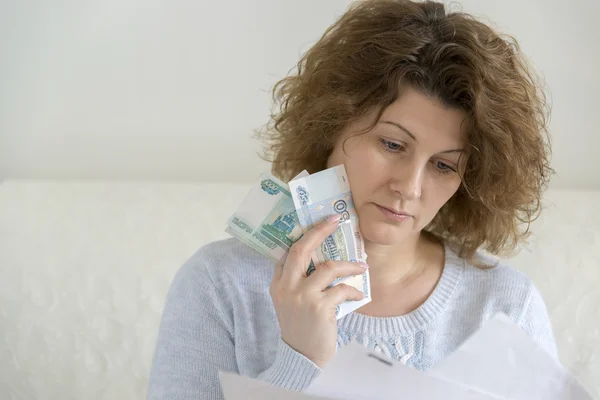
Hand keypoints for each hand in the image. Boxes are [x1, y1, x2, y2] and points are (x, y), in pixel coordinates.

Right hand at [269, 214, 367, 367]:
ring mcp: (303, 296)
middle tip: (336, 220)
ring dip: (349, 265)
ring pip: (328, 267)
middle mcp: (287, 287)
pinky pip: (341, 289)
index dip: (306, 234)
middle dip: (320, 231)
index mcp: (279, 283)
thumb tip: (321, 260)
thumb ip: (297, 282)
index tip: (323, 223)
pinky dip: (353, 290)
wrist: (302, 357)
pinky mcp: (319, 308)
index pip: (289, 251)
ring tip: (362, 267)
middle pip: (302, 249)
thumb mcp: (290, 302)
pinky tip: (359, 295)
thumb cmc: (301, 327)